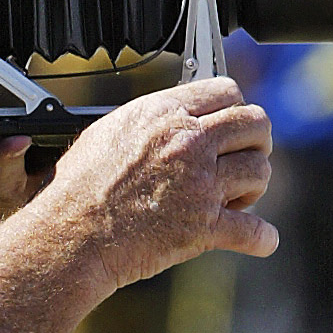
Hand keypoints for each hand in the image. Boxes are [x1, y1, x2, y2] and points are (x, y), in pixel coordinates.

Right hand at [44, 76, 276, 303]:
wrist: (70, 236)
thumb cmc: (77, 189)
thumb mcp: (108, 132)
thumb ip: (151, 121)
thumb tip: (172, 119)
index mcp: (163, 114)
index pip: (227, 91)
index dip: (235, 109)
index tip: (231, 127)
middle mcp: (186, 143)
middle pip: (255, 124)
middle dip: (256, 142)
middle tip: (245, 160)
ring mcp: (199, 184)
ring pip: (260, 170)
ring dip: (254, 187)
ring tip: (236, 200)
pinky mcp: (203, 226)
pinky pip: (254, 230)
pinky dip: (262, 238)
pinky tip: (261, 240)